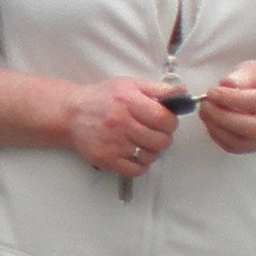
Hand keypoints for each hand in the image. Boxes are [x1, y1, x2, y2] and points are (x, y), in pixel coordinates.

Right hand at [67, 78, 182, 178]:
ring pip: (150, 156)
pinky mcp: (106, 159)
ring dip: (152, 151)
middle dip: (163, 137)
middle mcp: (120, 122)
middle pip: (160, 140)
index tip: (166, 122)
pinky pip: (137, 170)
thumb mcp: (130, 85)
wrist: (72, 113)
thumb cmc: (102, 98)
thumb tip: (182, 93)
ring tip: (142, 142)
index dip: (171, 122)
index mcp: (128, 101)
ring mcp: (113, 143)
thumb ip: (158, 89)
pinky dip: (140, 165)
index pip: (163, 119)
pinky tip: (135, 154)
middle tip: (155, 132)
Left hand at [199, 59, 255, 154]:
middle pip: (250, 128)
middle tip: (206, 104)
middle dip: (222, 117)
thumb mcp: (253, 70)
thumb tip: (226, 85)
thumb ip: (240, 77)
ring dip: (217, 128)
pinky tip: (211, 121)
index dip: (232, 99)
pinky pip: (233, 147)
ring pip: (240, 142)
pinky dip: (217, 136)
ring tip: (205, 111)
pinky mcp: (252, 146)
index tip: (213, 92)